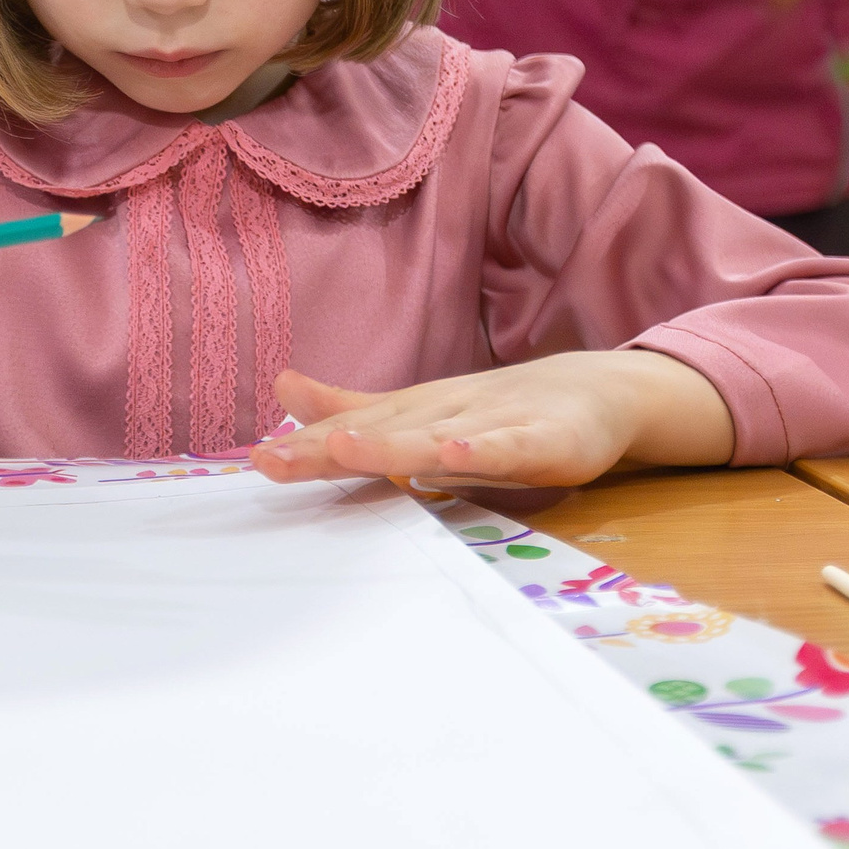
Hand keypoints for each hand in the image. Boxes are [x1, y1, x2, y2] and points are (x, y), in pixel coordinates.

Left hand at [249, 351, 732, 490]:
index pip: (352, 432)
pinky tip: (453, 451)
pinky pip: (507, 447)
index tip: (255, 461)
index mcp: (412, 414)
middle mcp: (443, 415)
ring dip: (390, 443)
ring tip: (344, 448)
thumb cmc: (497, 409)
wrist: (593, 390)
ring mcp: (491, 425)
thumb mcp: (418, 412)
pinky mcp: (540, 441)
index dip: (305, 448)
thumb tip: (282, 386)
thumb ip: (352, 407)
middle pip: (379, 434)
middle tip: (271, 461)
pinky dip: (481, 448)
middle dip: (326, 449)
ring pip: (435, 438)